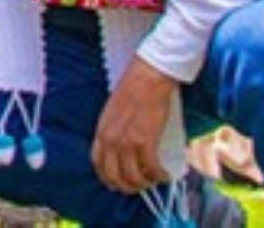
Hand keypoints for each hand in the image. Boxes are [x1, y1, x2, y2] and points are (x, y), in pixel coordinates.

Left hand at [91, 57, 176, 193]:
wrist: (147, 78)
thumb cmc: (133, 89)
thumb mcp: (113, 111)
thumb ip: (113, 129)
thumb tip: (122, 147)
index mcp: (101, 131)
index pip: (98, 164)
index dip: (108, 178)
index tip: (117, 182)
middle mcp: (111, 140)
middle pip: (115, 176)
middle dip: (128, 186)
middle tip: (140, 186)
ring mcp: (127, 143)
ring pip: (134, 177)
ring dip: (146, 183)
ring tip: (155, 179)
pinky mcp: (145, 142)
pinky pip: (151, 168)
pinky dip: (159, 176)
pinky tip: (165, 175)